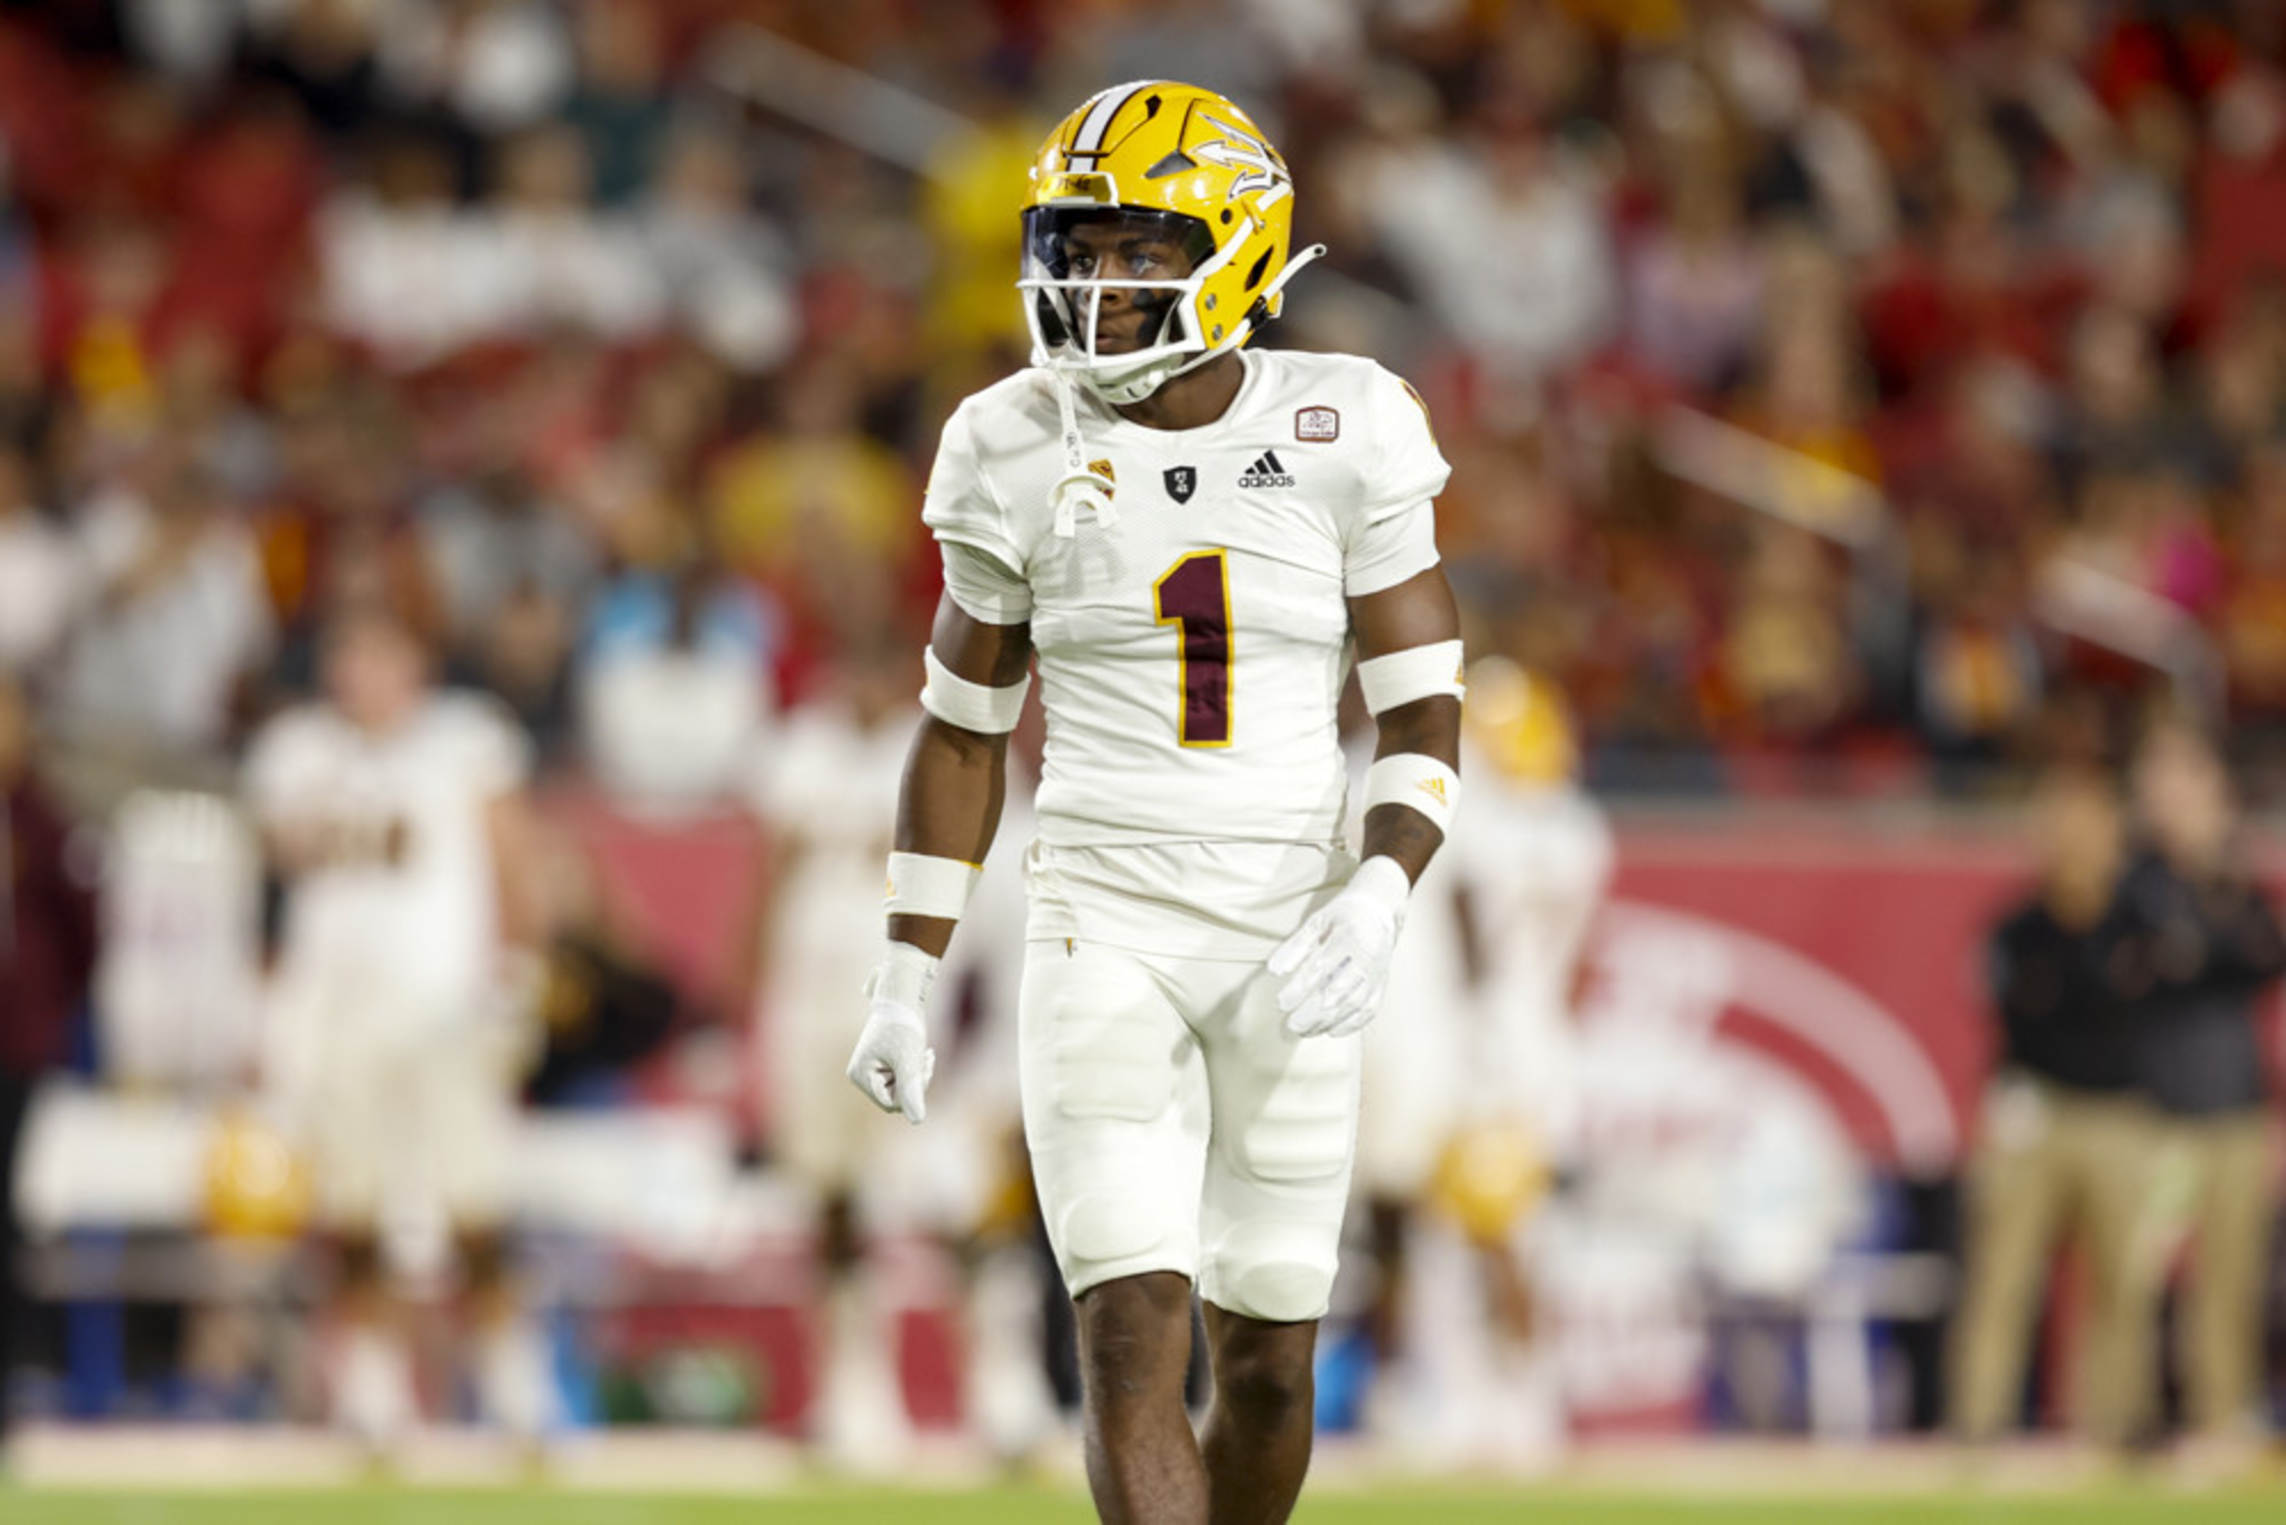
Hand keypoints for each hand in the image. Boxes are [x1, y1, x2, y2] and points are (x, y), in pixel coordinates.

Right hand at [847, 943, 938, 1122]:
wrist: (904, 994)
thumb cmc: (904, 1025)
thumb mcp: (909, 1061)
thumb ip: (912, 1091)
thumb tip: (918, 1121)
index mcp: (861, 1075)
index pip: (890, 1104)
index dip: (910, 1092)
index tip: (921, 1068)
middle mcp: (862, 1074)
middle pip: (896, 1097)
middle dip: (915, 1082)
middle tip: (926, 1058)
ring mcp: (872, 1069)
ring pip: (902, 1088)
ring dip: (918, 1074)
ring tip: (924, 1054)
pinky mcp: (883, 1062)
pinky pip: (904, 1077)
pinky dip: (916, 1068)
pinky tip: (924, 1053)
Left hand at [1270, 857, 1410, 1037]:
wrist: (1380, 908)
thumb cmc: (1342, 915)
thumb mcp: (1317, 921)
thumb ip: (1296, 945)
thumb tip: (1275, 972)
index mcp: (1348, 937)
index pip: (1320, 970)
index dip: (1299, 990)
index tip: (1281, 1003)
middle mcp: (1366, 957)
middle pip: (1338, 993)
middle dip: (1312, 1013)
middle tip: (1291, 1025)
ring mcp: (1377, 973)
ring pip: (1353, 1005)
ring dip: (1328, 1022)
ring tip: (1305, 1031)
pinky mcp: (1382, 983)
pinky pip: (1370, 1009)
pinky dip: (1352, 1024)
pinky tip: (1332, 1031)